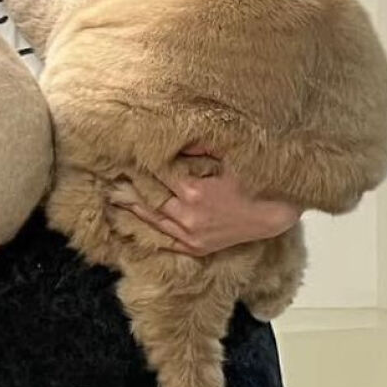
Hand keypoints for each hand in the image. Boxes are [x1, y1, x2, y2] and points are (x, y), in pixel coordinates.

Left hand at [112, 146, 301, 256]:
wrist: (276, 215)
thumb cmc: (256, 181)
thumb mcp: (231, 157)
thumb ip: (200, 147)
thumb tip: (174, 139)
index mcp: (194, 192)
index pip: (155, 174)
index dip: (139, 163)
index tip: (124, 152)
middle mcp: (187, 216)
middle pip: (148, 197)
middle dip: (129, 184)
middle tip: (110, 171)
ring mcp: (190, 235)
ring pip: (151, 219)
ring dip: (131, 205)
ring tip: (113, 193)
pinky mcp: (195, 247)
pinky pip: (163, 236)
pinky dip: (146, 225)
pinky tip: (131, 217)